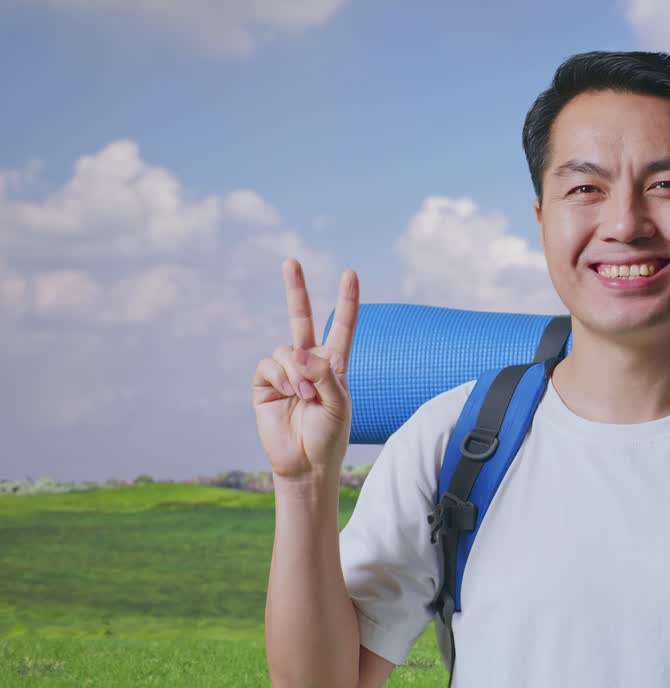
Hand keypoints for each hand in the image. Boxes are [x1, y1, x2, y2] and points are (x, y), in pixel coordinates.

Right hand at [252, 258, 359, 482]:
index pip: (342, 326)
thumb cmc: (329, 435)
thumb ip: (325, 374)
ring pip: (287, 349)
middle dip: (296, 289)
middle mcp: (309, 363)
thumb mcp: (339, 403)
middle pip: (301, 319)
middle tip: (291, 261)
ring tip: (305, 396)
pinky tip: (289, 393)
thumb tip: (300, 351)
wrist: (305, 463)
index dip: (346, 302)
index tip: (350, 274)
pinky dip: (281, 376)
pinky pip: (269, 364)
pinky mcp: (265, 384)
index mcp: (335, 365)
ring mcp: (285, 372)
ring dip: (297, 371)